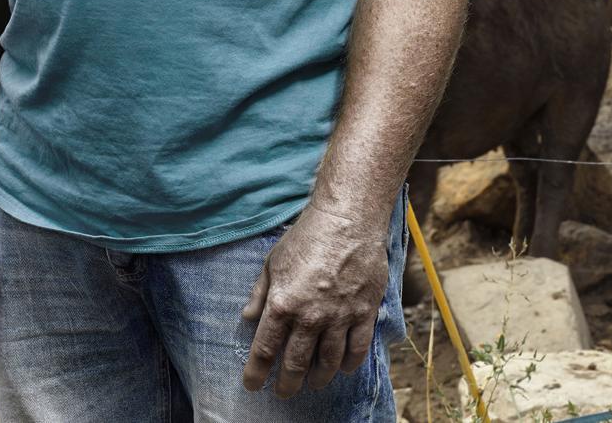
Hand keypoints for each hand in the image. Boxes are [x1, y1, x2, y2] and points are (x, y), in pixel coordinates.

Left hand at [240, 201, 388, 397]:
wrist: (347, 220)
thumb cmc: (306, 237)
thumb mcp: (273, 262)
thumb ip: (259, 294)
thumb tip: (247, 319)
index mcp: (282, 304)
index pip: (265, 349)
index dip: (256, 373)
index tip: (252, 385)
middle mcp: (310, 317)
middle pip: (296, 364)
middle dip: (287, 384)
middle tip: (284, 392)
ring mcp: (339, 317)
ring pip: (328, 363)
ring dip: (318, 378)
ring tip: (312, 383)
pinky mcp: (364, 313)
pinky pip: (357, 350)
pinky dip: (349, 364)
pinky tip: (342, 369)